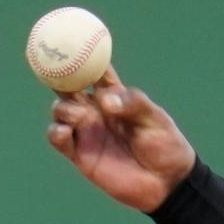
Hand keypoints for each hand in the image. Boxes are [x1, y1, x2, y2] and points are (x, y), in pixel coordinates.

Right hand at [46, 69, 196, 213]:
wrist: (168, 183)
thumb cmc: (166, 146)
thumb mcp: (155, 118)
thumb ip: (133, 104)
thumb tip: (105, 101)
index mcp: (114, 96)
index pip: (93, 71)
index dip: (82, 55)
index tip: (73, 40)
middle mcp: (96, 111)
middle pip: (68, 87)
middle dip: (60, 76)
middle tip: (58, 71)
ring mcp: (87, 132)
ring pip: (60, 110)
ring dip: (64, 108)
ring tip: (81, 116)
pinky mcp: (81, 155)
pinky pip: (58, 139)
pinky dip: (56, 132)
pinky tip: (66, 131)